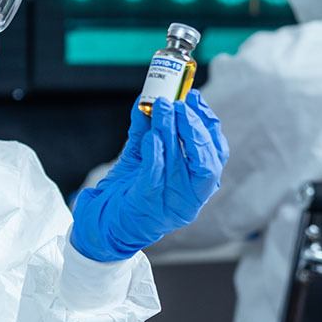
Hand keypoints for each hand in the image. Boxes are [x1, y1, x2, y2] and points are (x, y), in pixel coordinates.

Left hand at [71, 90, 228, 261]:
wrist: (105, 223)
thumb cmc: (129, 188)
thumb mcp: (143, 156)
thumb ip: (146, 130)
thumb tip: (145, 99)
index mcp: (197, 184)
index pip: (216, 152)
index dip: (208, 123)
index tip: (194, 98)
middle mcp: (191, 197)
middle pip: (207, 161)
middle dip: (194, 128)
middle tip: (179, 104)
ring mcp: (171, 204)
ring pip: (180, 164)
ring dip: (172, 131)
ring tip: (160, 108)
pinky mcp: (148, 204)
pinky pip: (155, 175)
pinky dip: (156, 152)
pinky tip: (151, 136)